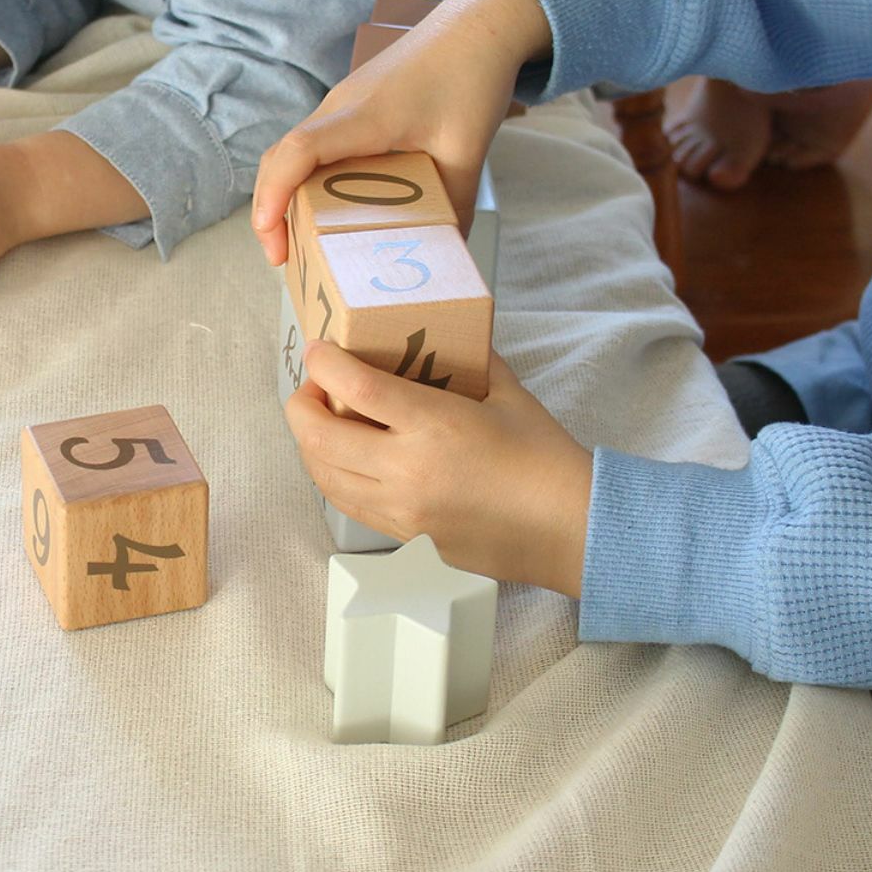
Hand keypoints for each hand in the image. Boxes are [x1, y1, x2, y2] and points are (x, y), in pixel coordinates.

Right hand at [251, 0, 551, 264]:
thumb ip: (454, 207)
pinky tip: (323, 209)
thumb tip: (444, 255)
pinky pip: (311, 146)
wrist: (477, 25)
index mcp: (367, 116)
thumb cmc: (471, 78)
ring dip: (283, 195)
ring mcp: (341, 106)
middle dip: (269, 208)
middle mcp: (341, 108)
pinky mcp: (349, 109)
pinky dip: (303, 179)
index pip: (300, 150)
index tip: (272, 236)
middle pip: (281, 156)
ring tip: (296, 241)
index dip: (275, 194)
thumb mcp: (469, 153)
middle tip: (283, 257)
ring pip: (291, 152)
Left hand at [285, 340, 591, 596]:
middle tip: (312, 385)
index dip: (325, 364)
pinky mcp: (405, 536)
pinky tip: (345, 457)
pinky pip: (347, 503)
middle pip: (319, 437)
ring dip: (311, 443)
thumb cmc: (545, 459)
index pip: (355, 388)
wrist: (570, 530)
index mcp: (435, 427)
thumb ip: (471, 359)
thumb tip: (447, 334)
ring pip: (324, 476)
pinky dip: (333, 475)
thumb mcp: (508, 393)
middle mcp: (408, 471)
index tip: (320, 349)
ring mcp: (402, 510)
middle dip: (300, 404)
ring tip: (322, 419)